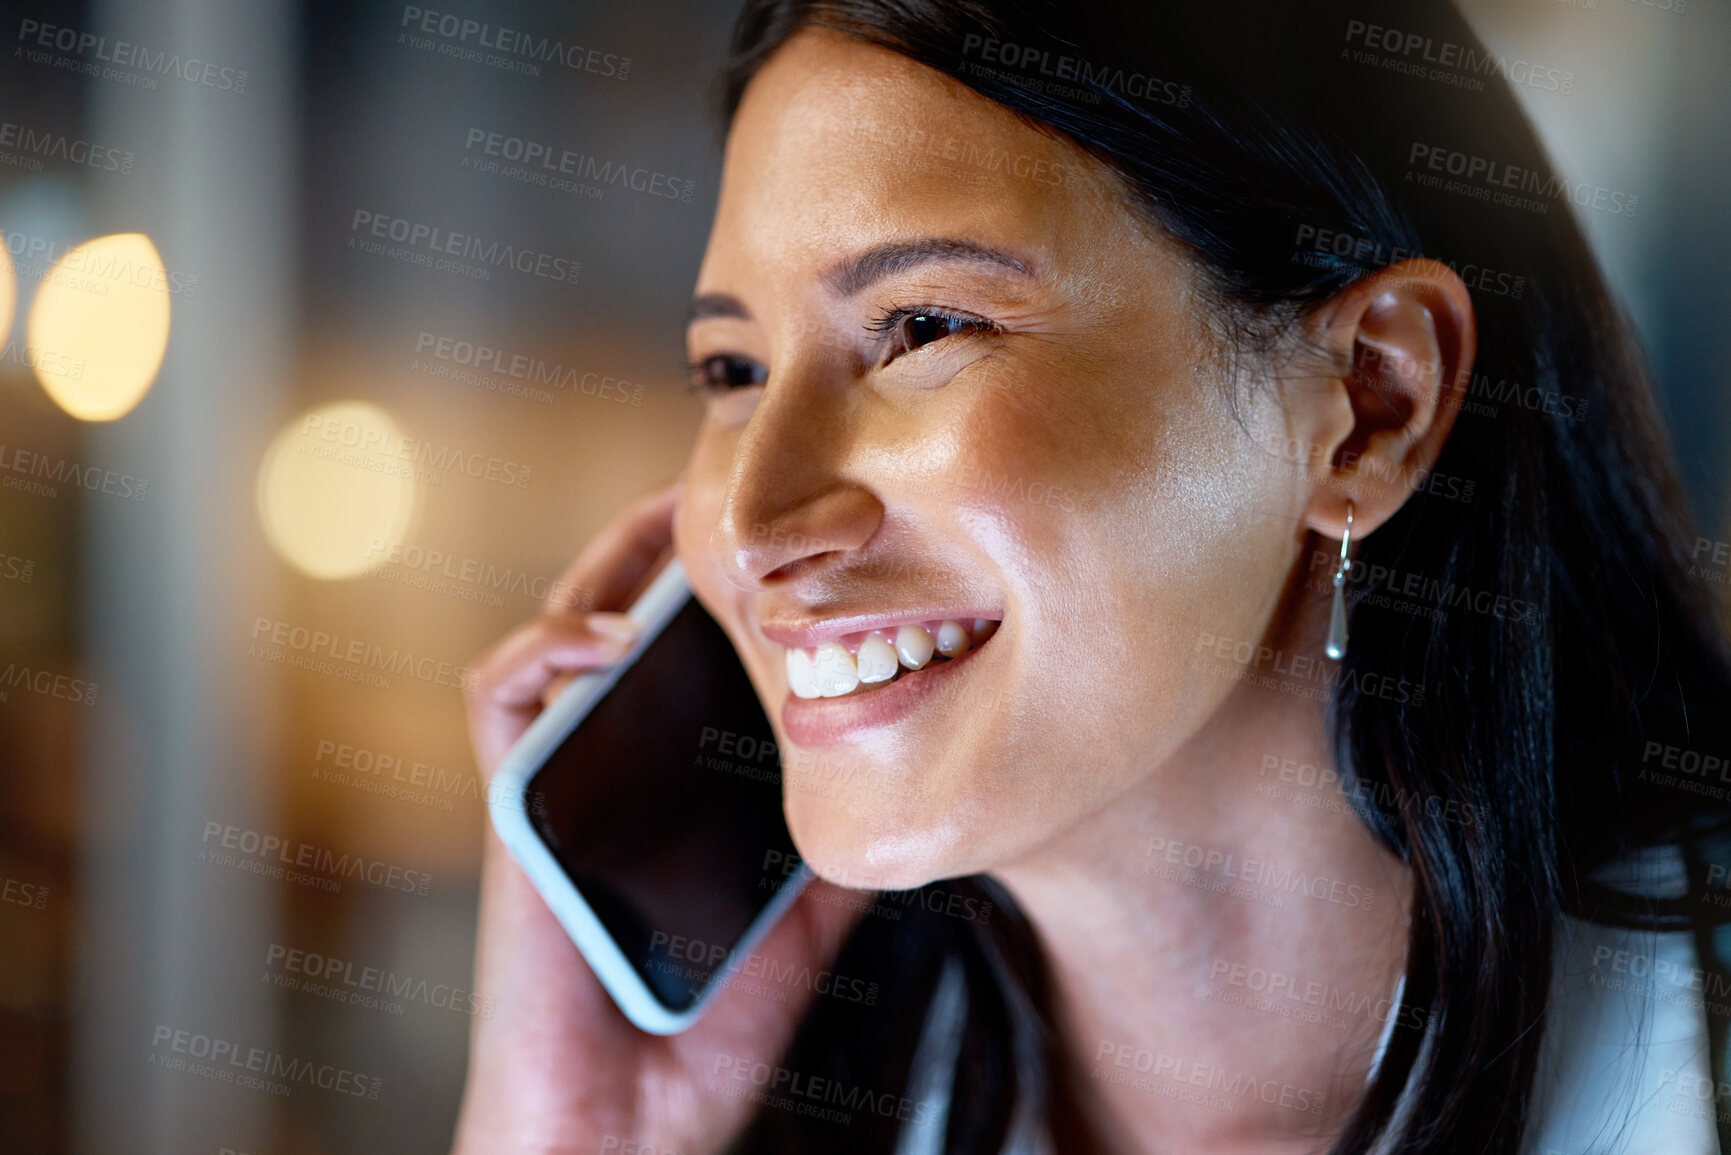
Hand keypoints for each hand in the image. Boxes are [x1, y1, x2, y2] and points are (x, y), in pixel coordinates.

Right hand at [452, 478, 864, 1154]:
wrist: (626, 1118)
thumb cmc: (703, 1023)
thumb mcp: (805, 917)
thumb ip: (842, 849)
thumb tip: (919, 793)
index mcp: (671, 772)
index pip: (690, 645)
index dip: (728, 578)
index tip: (795, 527)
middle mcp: (610, 756)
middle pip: (625, 610)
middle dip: (672, 537)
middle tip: (735, 484)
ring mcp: (556, 770)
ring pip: (562, 625)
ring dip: (612, 561)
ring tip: (675, 517)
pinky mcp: (508, 798)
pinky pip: (499, 691)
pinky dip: (549, 645)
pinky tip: (615, 632)